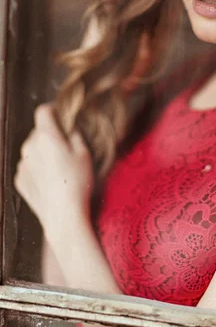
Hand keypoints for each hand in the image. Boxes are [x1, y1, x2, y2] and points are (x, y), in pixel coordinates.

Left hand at [14, 104, 93, 242]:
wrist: (63, 216)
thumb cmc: (77, 183)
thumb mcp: (85, 154)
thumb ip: (75, 134)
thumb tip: (69, 126)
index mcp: (46, 136)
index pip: (43, 110)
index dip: (54, 110)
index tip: (62, 117)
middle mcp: (29, 147)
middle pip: (39, 131)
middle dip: (51, 135)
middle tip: (68, 149)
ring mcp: (22, 164)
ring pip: (33, 149)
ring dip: (43, 152)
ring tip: (60, 170)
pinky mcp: (19, 180)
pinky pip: (29, 166)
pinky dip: (38, 169)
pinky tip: (52, 181)